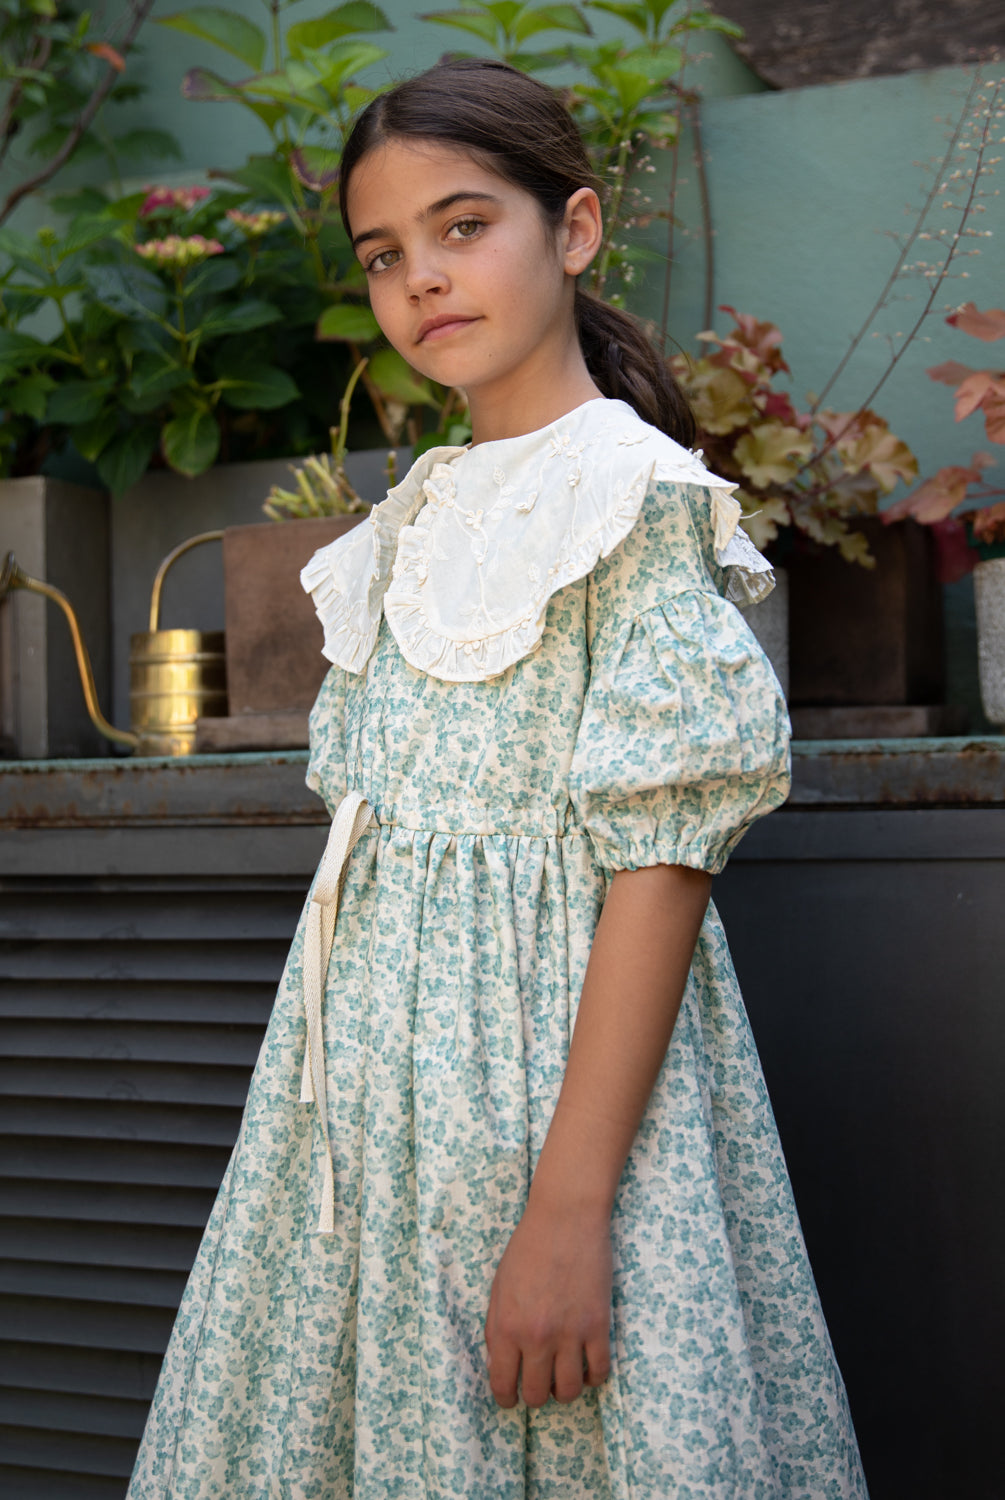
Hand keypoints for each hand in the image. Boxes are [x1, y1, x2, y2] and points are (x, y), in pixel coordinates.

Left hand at [484, 1202, 611, 1408]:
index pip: (503, 1385)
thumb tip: (499, 1364)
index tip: (511, 1398)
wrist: (565, 1217)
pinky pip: (600, 1371)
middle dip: (536, 1395)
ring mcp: (571, 1333)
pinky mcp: (598, 1325)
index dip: (506, 1399)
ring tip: (562, 1376)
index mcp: (506, 1326)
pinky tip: (587, 1366)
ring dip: (564, 1390)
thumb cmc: (528, 1247)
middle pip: (538, 1395)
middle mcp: (537, 1336)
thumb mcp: (499, 1287)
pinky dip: (594, 1377)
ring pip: (570, 1391)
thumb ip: (496, 1328)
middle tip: (539, 1383)